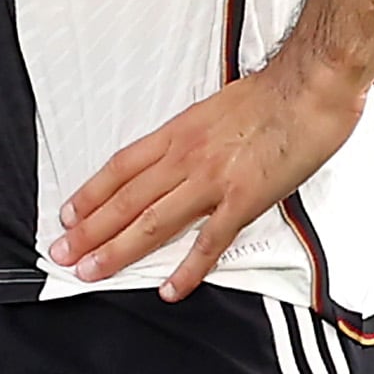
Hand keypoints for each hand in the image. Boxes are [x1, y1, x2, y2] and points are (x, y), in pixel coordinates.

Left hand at [51, 47, 366, 301]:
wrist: (310, 85)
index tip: (70, 214)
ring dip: (119, 250)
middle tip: (63, 253)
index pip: (122, 167)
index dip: (92, 193)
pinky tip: (171, 288)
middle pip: (126, 199)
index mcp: (179, 131)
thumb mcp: (217, 107)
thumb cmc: (272, 92)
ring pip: (154, 221)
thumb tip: (180, 154)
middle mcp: (187, 156)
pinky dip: (188, 268)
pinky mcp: (244, 199)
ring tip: (93, 271)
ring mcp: (213, 179)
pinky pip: (209, 241)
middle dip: (90, 230)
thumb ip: (195, 134)